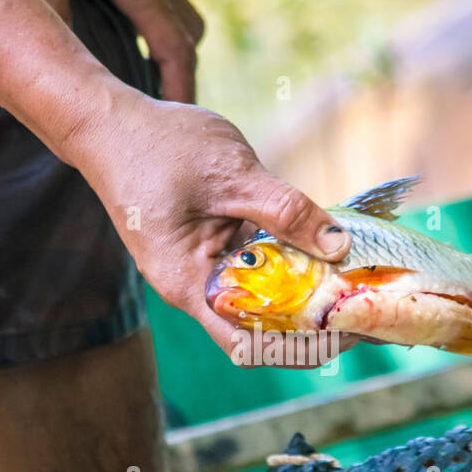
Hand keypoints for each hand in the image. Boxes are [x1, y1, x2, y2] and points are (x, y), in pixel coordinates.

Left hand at [0, 0, 202, 102]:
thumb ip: (50, 4)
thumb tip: (58, 59)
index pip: (172, 49)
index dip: (178, 90)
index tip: (180, 124)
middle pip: (184, 29)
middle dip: (180, 70)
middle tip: (166, 104)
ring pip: (170, 4)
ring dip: (165, 38)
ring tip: (142, 68)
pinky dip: (145, 13)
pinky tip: (113, 15)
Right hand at [65, 86, 352, 363]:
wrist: (109, 123)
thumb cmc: (157, 147)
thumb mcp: (230, 174)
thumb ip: (285, 210)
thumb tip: (338, 243)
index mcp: (189, 284)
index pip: (249, 344)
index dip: (300, 348)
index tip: (345, 333)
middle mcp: (194, 286)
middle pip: (260, 324)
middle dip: (312, 319)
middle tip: (363, 303)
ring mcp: (200, 267)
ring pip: (260, 294)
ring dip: (303, 288)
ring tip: (352, 277)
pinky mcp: (208, 245)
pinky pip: (253, 264)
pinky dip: (286, 258)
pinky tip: (319, 244)